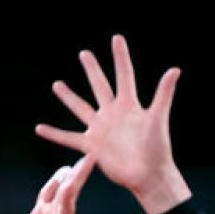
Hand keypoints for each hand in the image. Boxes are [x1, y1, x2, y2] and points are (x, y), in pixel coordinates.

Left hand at [0, 157, 92, 213]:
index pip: (50, 191)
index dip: (58, 179)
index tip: (67, 166)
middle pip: (65, 189)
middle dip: (76, 173)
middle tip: (88, 156)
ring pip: (69, 196)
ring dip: (77, 179)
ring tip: (87, 162)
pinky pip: (65, 213)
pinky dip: (68, 200)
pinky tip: (72, 188)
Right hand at [34, 36, 190, 213]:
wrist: (148, 175)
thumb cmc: (157, 148)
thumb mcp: (158, 118)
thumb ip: (163, 94)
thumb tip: (175, 70)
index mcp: (129, 105)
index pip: (124, 75)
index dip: (120, 56)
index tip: (116, 38)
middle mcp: (113, 113)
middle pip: (99, 86)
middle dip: (92, 69)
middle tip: (84, 53)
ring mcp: (100, 129)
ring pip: (81, 108)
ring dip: (69, 97)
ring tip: (57, 84)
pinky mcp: (91, 146)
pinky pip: (69, 138)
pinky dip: (54, 134)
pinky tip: (40, 128)